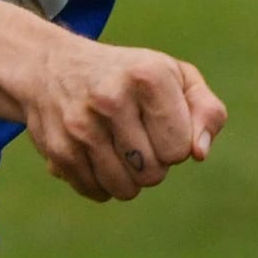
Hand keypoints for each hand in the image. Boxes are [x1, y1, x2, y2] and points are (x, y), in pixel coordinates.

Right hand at [19, 37, 226, 203]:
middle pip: (154, 174)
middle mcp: (111, 98)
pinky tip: (92, 152)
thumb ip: (207, 112)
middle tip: (135, 133)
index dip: (175, 141)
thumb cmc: (128, 76)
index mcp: (148, 76)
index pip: (180, 149)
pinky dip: (100, 181)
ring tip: (115, 145)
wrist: (50, 65)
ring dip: (128, 177)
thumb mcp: (175, 76)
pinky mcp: (58, 149)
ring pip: (125, 190)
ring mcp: (80, 125)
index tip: (158, 120)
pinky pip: (96, 192)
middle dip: (152, 162)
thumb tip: (199, 153)